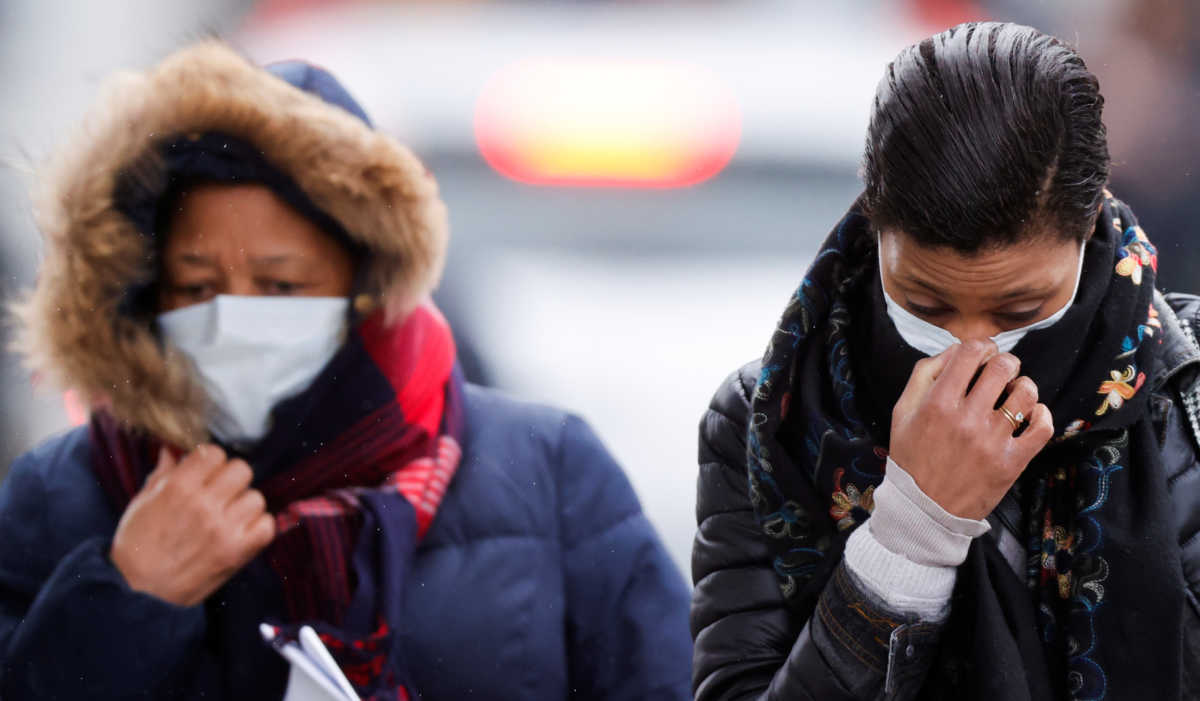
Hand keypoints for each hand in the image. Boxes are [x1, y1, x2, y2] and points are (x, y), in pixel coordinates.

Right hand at [109, 444, 274, 606]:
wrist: (139, 592)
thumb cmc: (137, 547)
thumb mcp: (142, 503)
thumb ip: (162, 474)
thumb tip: (173, 450)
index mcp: (178, 487)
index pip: (215, 453)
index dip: (212, 462)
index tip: (206, 473)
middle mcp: (204, 504)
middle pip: (242, 470)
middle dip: (231, 479)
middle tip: (220, 494)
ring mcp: (223, 528)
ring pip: (256, 497)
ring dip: (245, 505)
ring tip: (228, 517)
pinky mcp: (237, 552)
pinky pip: (266, 526)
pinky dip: (257, 528)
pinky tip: (240, 532)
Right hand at [889, 340, 1053, 519]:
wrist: (923, 509)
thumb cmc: (911, 458)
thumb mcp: (902, 412)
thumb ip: (924, 375)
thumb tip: (954, 351)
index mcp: (937, 404)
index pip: (970, 353)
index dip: (981, 346)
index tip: (983, 354)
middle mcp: (966, 419)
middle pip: (1002, 367)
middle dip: (1005, 362)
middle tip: (1001, 371)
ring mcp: (992, 441)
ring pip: (1026, 393)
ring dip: (1023, 386)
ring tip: (1014, 394)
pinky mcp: (1011, 462)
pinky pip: (1042, 427)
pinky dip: (1042, 414)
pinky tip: (1031, 414)